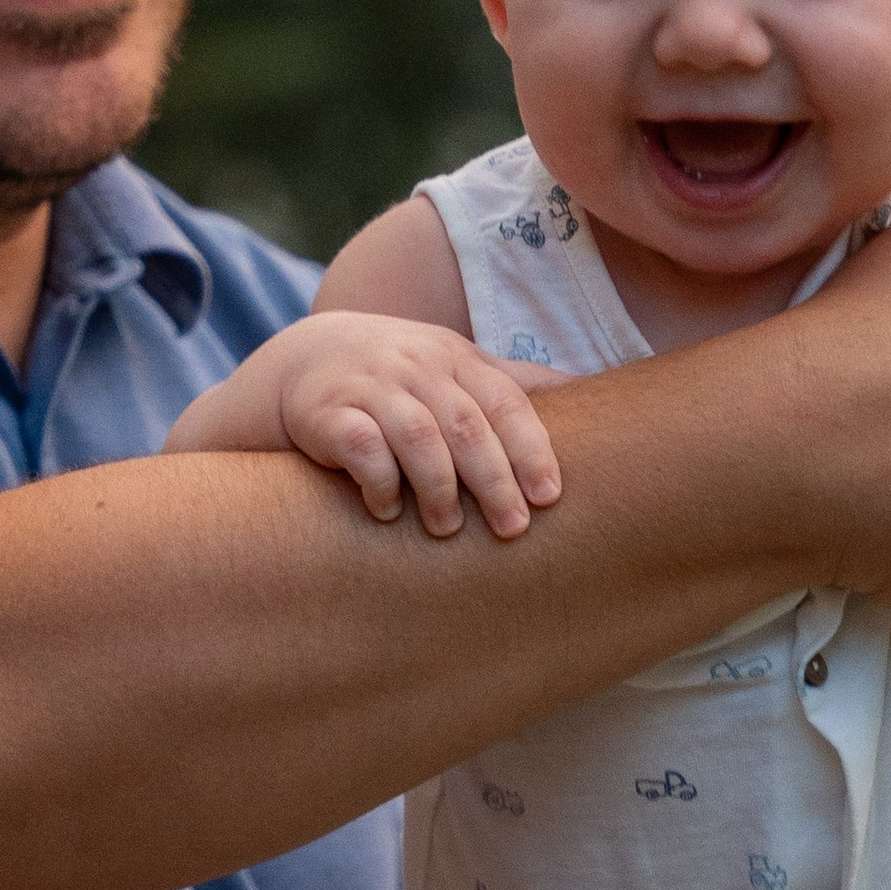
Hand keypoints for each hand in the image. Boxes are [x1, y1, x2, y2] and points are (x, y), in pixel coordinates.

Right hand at [270, 313, 564, 539]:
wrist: (306, 360)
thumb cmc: (399, 376)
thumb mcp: (454, 366)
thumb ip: (509, 382)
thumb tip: (584, 390)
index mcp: (456, 359)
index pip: (505, 402)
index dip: (531, 449)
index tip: (549, 496)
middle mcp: (417, 367)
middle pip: (466, 424)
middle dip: (494, 480)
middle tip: (512, 529)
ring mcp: (371, 386)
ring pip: (417, 437)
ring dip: (438, 488)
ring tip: (447, 530)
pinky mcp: (328, 411)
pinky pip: (360, 446)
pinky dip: (379, 482)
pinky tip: (388, 512)